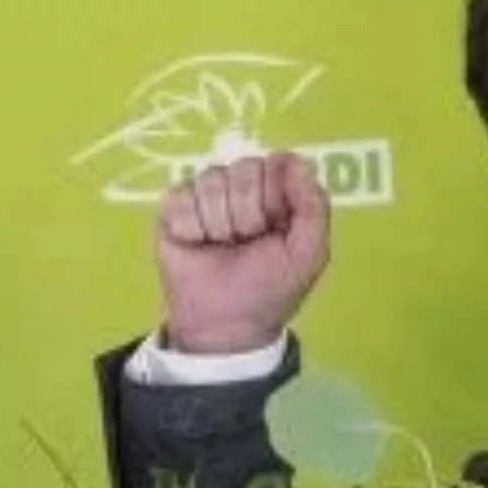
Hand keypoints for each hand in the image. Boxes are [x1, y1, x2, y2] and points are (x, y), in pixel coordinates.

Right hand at [155, 152, 329, 353]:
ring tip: (221, 247)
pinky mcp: (173, 207)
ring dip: (218, 224)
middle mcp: (242, 185)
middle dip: (247, 214)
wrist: (223, 325)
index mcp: (277, 191)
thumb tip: (298, 161)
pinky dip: (190, 226)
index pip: (278, 163)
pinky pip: (180, 195)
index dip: (276, 197)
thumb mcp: (308, 254)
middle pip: (244, 169)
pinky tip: (196, 244)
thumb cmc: (268, 289)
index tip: (274, 228)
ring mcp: (206, 194)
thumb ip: (313, 206)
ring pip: (211, 180)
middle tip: (245, 243)